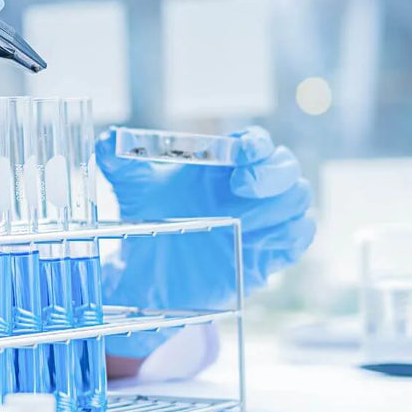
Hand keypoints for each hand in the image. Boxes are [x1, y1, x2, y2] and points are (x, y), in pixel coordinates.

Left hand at [97, 126, 315, 357]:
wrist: (148, 273)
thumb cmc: (147, 219)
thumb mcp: (130, 187)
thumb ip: (119, 159)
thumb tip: (110, 139)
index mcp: (223, 164)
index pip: (255, 143)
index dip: (256, 144)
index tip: (242, 152)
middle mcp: (249, 188)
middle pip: (287, 167)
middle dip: (272, 174)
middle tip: (242, 188)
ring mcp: (264, 219)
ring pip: (298, 200)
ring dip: (278, 206)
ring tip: (243, 221)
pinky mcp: (270, 252)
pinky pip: (301, 236)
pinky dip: (290, 234)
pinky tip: (259, 241)